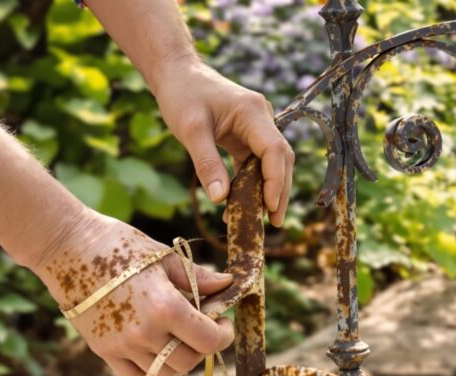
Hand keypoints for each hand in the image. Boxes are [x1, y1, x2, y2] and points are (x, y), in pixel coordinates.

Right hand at [33, 211, 234, 375]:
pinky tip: (153, 344)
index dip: (223, 334)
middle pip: (189, 361)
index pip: (209, 340)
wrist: (68, 247)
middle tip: (202, 326)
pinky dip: (150, 366)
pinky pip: (135, 375)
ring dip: (178, 356)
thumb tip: (228, 284)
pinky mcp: (103, 351)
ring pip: (164, 372)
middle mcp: (145, 333)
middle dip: (203, 346)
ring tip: (177, 333)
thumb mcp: (164, 257)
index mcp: (166, 307)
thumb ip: (198, 277)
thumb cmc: (119, 245)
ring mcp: (122, 345)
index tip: (223, 322)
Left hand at [154, 61, 293, 226]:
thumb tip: (220, 199)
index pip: (274, 150)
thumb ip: (206, 163)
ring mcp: (254, 127)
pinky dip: (249, 183)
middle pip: (280, 159)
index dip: (276, 180)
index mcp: (253, 112)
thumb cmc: (182, 94)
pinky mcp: (244, 135)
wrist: (175, 73)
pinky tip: (239, 204)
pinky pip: (253, 163)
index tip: (270, 207)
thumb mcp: (190, 130)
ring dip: (266, 190)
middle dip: (279, 191)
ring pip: (270, 163)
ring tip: (259, 220)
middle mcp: (260, 119)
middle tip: (275, 222)